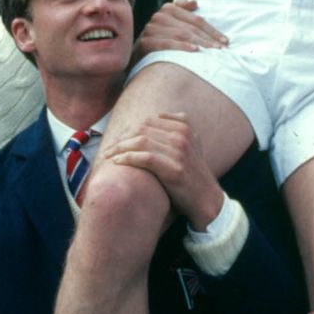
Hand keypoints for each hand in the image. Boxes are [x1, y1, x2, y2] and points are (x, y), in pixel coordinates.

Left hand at [101, 113, 222, 228]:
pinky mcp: (174, 169)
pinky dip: (127, 158)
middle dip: (121, 138)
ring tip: (108, 155)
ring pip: (141, 142)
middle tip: (109, 148)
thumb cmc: (192, 173)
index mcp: (185, 127)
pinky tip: (117, 162)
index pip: (148, 121)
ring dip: (120, 148)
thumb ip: (177, 129)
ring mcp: (179, 152)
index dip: (129, 129)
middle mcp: (182, 136)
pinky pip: (144, 158)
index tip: (117, 139)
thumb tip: (158, 115)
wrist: (206, 199)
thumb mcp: (191, 145)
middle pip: (142, 130)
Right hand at [134, 0, 227, 59]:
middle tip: (222, 50)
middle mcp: (159, 17)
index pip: (196, 19)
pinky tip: (195, 51)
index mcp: (168, 10)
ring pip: (181, 35)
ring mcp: (151, 29)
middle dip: (208, 39)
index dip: (212, 30)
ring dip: (199, 44)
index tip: (225, 41)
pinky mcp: (145, 42)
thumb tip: (194, 2)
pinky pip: (167, 44)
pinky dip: (182, 47)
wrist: (135, 58)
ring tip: (212, 53)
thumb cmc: (160, 42)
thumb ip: (182, 11)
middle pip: (190, 28)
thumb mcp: (171, 26)